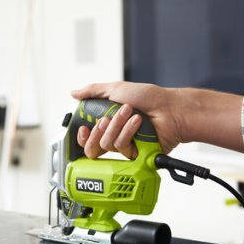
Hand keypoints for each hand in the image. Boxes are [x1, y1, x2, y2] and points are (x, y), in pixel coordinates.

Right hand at [70, 81, 184, 159]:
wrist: (169, 108)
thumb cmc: (148, 97)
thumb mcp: (116, 88)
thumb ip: (93, 92)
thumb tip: (74, 93)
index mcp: (108, 122)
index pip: (87, 137)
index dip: (82, 136)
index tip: (83, 128)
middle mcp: (115, 135)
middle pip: (92, 147)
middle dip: (96, 132)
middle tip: (105, 119)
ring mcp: (125, 146)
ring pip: (106, 145)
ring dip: (116, 126)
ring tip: (129, 113)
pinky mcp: (135, 154)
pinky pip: (121, 148)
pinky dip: (128, 132)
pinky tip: (138, 123)